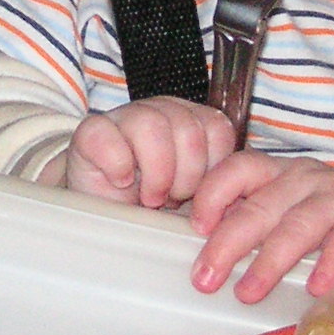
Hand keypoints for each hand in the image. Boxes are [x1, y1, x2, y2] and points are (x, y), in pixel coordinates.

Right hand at [64, 97, 239, 208]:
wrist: (107, 222)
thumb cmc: (156, 211)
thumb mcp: (197, 203)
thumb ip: (223, 192)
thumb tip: (242, 198)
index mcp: (192, 122)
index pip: (218, 128)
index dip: (213, 167)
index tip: (199, 194)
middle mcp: (162, 112)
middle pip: (189, 129)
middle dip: (186, 177)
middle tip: (172, 200)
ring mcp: (125, 117)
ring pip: (151, 125)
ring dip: (156, 173)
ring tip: (149, 198)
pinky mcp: (91, 131)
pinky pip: (109, 137)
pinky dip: (118, 167)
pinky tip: (121, 183)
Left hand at [189, 158, 333, 303]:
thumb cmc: (330, 218)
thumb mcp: (289, 210)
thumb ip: (255, 224)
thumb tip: (205, 260)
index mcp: (278, 174)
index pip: (238, 169)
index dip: (213, 194)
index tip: (196, 228)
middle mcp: (304, 179)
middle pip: (261, 206)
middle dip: (228, 243)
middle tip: (206, 279)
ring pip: (299, 224)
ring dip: (270, 259)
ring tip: (248, 292)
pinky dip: (331, 262)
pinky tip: (316, 287)